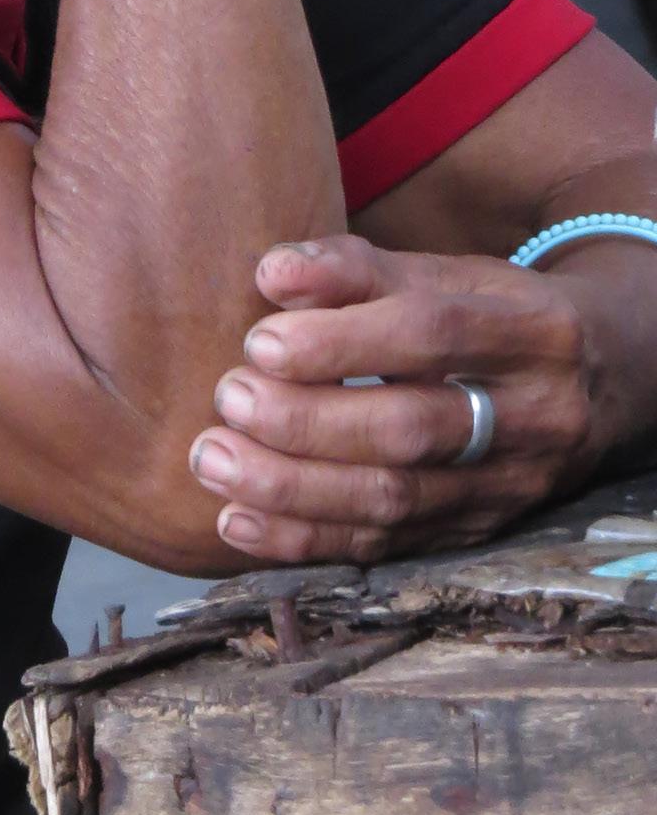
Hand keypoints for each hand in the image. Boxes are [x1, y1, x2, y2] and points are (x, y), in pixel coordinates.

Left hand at [185, 235, 601, 564]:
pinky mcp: (478, 534)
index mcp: (530, 332)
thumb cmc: (489, 314)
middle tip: (229, 398)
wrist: (601, 383)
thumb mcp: (445, 274)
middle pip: (411, 429)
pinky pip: (386, 546)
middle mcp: (533, 417)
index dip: (341, 341)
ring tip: (213, 460)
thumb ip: (355, 268)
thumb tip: (272, 273)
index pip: (431, 334)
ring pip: (396, 500)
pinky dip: (306, 539)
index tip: (259, 342)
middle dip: (307, 420)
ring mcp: (509, 487)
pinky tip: (239, 521)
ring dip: (292, 488)